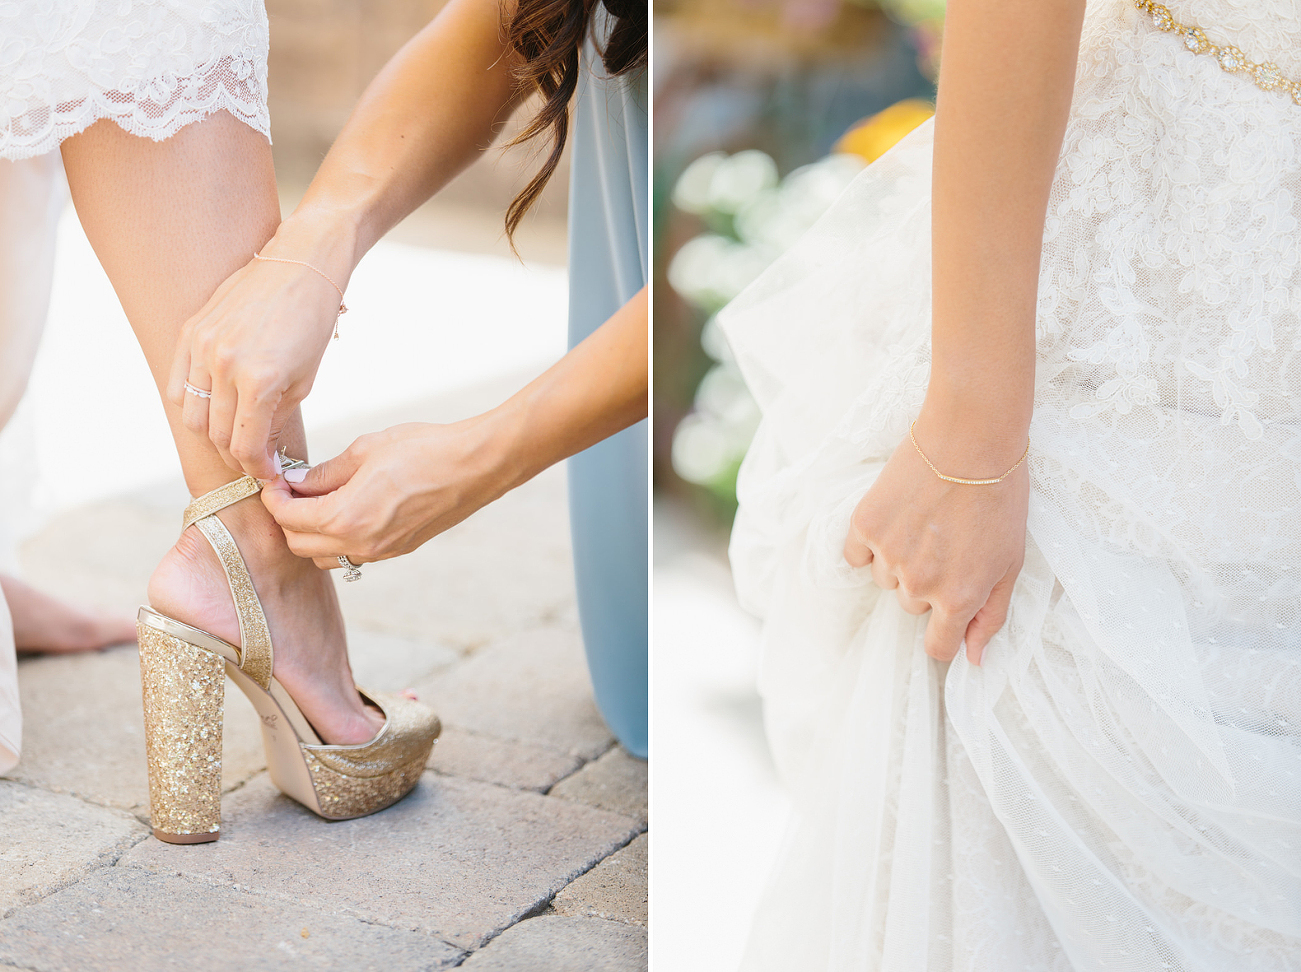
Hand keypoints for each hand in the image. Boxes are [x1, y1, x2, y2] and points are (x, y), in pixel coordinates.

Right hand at [167, 216, 353, 479]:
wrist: (299, 263)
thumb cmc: (312, 322)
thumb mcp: (305, 379)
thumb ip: (276, 418)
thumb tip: (259, 450)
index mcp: (260, 380)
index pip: (246, 446)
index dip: (257, 470)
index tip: (267, 478)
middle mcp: (224, 364)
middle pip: (216, 436)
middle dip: (237, 458)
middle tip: (253, 464)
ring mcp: (202, 346)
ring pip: (192, 415)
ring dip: (212, 435)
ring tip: (234, 438)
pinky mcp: (190, 331)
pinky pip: (177, 383)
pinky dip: (192, 404)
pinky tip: (213, 410)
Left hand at [260, 416, 518, 570]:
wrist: (476, 465)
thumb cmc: (424, 449)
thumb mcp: (366, 450)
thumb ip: (325, 472)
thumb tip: (296, 481)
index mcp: (346, 517)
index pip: (287, 518)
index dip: (273, 497)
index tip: (274, 478)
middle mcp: (361, 544)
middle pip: (299, 544)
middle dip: (287, 518)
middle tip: (291, 488)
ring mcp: (382, 552)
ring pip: (325, 556)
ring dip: (312, 532)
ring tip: (318, 499)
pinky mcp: (399, 549)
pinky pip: (353, 554)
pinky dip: (338, 537)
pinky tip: (347, 507)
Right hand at [842, 416, 1028, 665]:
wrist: (970, 438)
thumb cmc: (1001, 498)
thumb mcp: (1011, 563)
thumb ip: (992, 616)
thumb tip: (974, 659)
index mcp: (958, 598)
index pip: (937, 647)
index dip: (943, 635)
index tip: (947, 616)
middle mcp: (919, 584)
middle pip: (911, 605)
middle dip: (927, 583)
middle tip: (947, 541)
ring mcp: (888, 555)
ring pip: (884, 579)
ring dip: (899, 560)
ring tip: (925, 521)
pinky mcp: (865, 525)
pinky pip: (857, 554)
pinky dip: (871, 542)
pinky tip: (896, 516)